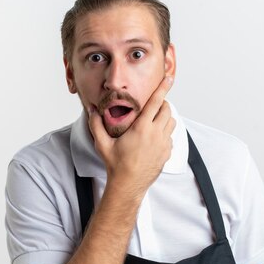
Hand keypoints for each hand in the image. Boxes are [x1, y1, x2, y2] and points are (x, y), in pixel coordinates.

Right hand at [88, 76, 175, 194]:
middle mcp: (156, 134)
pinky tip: (154, 137)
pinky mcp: (167, 153)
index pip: (156, 102)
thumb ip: (96, 124)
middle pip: (167, 110)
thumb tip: (91, 109)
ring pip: (172, 122)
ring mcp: (164, 144)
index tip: (168, 78)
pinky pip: (171, 136)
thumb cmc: (116, 165)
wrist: (128, 185)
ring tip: (154, 120)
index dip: (163, 88)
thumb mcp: (103, 143)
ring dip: (165, 117)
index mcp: (142, 128)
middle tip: (152, 105)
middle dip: (162, 104)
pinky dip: (165, 132)